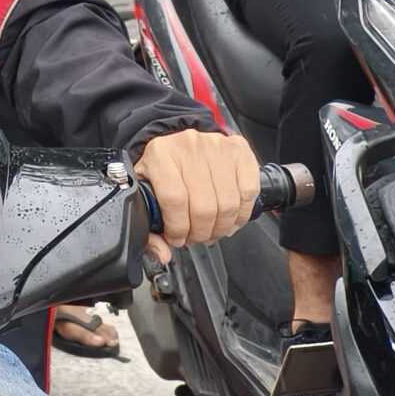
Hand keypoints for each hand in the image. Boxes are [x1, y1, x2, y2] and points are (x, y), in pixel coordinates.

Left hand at [135, 127, 260, 257]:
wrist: (178, 142)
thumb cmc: (163, 167)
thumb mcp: (145, 189)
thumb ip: (148, 223)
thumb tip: (162, 253)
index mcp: (160, 154)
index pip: (174, 200)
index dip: (179, 228)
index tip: (177, 239)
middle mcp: (189, 146)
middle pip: (204, 206)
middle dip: (201, 233)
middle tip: (196, 238)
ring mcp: (216, 146)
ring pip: (228, 203)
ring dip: (221, 227)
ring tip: (212, 230)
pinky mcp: (239, 150)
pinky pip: (248, 192)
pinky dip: (241, 214)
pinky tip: (230, 219)